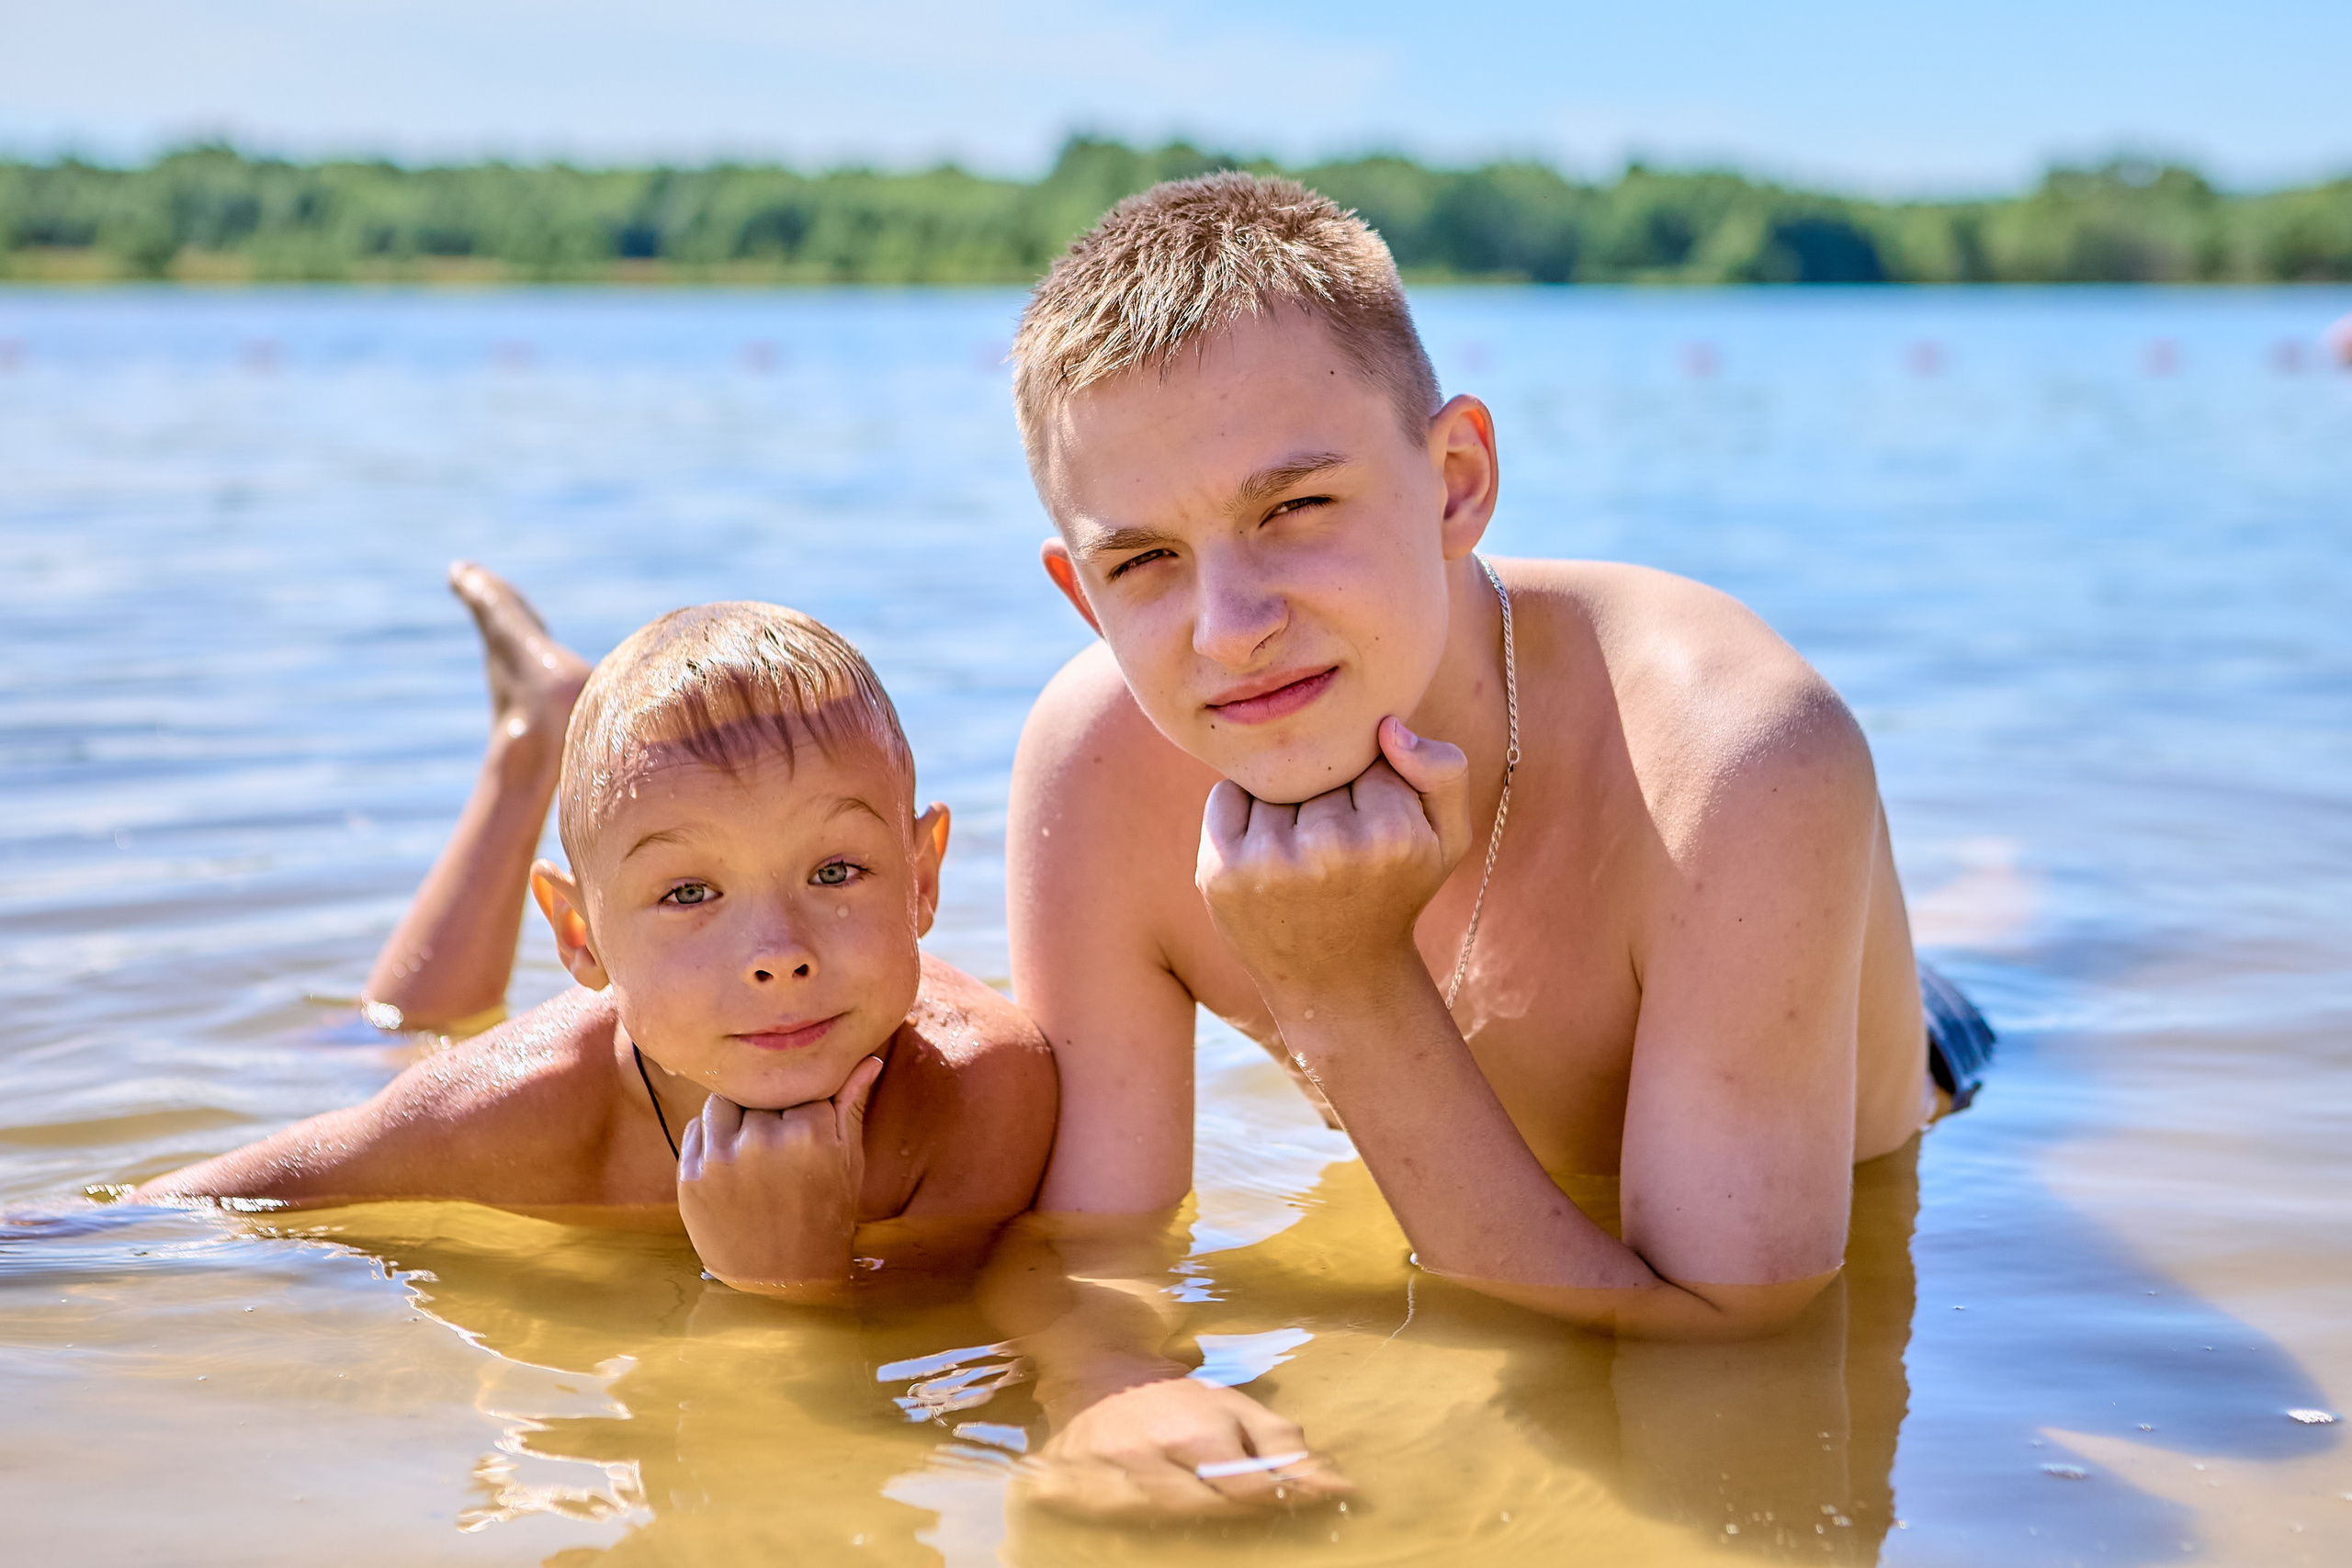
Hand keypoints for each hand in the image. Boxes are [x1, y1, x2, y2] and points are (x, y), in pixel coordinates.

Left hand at [676, 1054, 884, 1296]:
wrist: (784, 1284)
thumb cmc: (825, 1216)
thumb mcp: (847, 1161)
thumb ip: (849, 1104)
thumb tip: (868, 1058)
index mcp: (810, 1132)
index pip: (800, 1084)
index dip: (803, 1105)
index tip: (808, 1130)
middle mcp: (763, 1141)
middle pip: (759, 1092)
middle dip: (769, 1110)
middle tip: (780, 1145)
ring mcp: (721, 1160)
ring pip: (722, 1103)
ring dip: (736, 1118)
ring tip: (755, 1151)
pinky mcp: (690, 1177)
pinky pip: (697, 1130)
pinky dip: (713, 1140)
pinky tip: (733, 1168)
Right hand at [1019, 1376, 1349, 1520]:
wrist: (1097, 1367)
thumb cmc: (1176, 1395)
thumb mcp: (1234, 1406)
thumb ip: (1282, 1447)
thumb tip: (1337, 1487)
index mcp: (1194, 1432)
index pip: (1249, 1488)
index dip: (1282, 1499)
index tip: (1306, 1502)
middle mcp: (1151, 1456)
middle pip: (1208, 1510)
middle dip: (1240, 1513)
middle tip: (1258, 1510)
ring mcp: (1109, 1475)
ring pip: (1162, 1519)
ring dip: (1194, 1520)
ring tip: (1208, 1509)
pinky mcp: (1071, 1486)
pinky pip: (1107, 1518)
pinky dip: (1131, 1520)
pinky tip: (1148, 1513)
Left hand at [1196, 716, 1471, 1003]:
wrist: (1336, 979)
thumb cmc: (1394, 894)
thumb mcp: (1447, 838)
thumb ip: (1443, 771)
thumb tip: (1386, 727)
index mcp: (1394, 836)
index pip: (1372, 756)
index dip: (1372, 784)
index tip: (1375, 826)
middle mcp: (1330, 850)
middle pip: (1320, 767)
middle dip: (1327, 791)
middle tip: (1336, 843)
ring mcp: (1270, 862)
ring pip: (1273, 780)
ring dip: (1283, 801)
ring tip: (1301, 851)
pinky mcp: (1222, 871)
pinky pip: (1226, 794)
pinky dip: (1241, 810)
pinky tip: (1264, 849)